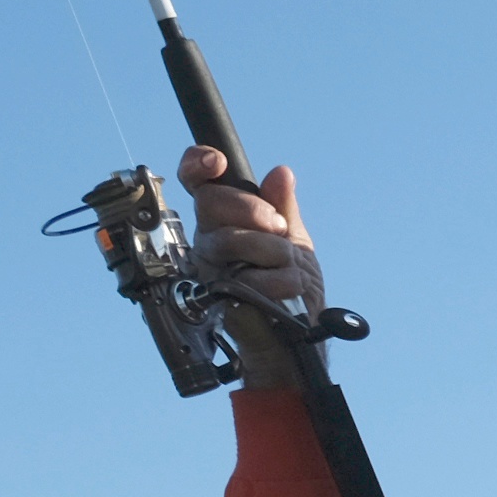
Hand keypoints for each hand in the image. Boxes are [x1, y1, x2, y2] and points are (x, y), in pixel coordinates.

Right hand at [179, 147, 322, 389]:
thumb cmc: (292, 288)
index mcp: (223, 219)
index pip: (197, 180)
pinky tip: (284, 291)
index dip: (199, 163)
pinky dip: (278, 281)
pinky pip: (244, 276)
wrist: (300, 333)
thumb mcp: (294, 239)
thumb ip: (283, 207)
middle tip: (278, 230)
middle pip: (210, 202)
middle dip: (252, 211)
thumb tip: (279, 174)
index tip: (217, 163)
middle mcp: (209, 239)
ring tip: (288, 267)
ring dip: (273, 251)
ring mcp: (208, 268)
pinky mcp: (214, 297)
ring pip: (229, 238)